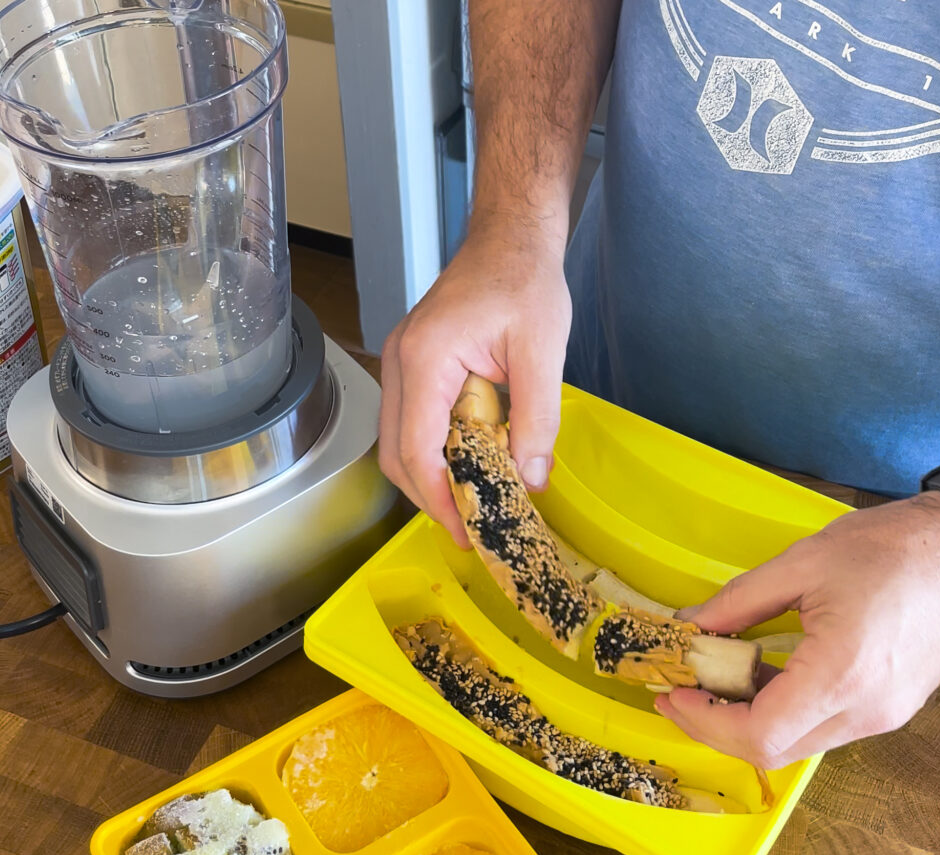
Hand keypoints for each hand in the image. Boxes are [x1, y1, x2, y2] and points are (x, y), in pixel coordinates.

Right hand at [379, 218, 570, 546]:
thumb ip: (536, 419)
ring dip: (430, 477)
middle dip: (429, 497)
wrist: (510, 238)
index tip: (465, 530)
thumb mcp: (543, 351)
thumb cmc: (525, 280)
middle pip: (396, 453)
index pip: (416, 449)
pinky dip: (434, 452)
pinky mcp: (413, 365)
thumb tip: (530, 480)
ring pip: (399, 441)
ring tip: (470, 503)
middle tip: (468, 527)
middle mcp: (399, 363)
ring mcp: (400, 363)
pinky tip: (466, 464)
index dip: (438, 498)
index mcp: (425, 359)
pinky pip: (412, 422)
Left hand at [654, 491, 939, 768]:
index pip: (759, 734)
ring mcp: (882, 716)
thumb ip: (738, 601)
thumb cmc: (895, 549)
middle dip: (715, 726)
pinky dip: (780, 710)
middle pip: (773, 749)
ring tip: (710, 682)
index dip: (704, 722)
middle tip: (680, 691)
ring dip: (746, 720)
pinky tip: (755, 678)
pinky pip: (820, 726)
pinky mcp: (888, 708)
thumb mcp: (802, 564)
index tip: (673, 693)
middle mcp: (865, 711)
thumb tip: (690, 625)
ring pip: (796, 743)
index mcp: (842, 676)